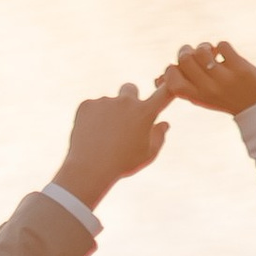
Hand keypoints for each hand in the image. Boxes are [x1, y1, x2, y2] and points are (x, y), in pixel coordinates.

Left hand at [53, 82, 173, 210]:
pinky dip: (92, 119)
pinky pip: (92, 108)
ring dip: (108, 114)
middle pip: (130, 88)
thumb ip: (159, 137)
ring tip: (103, 138)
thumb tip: (164, 124)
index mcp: (144, 112)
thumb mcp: (147, 155)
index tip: (167, 86)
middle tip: (124, 118)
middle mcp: (126, 101)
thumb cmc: (122, 164)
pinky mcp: (87, 104)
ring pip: (108, 104)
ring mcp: (105, 101)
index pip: (163, 94)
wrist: (90, 168)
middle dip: (130, 98)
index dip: (168, 89)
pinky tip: (91, 135)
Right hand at [155, 38, 255, 115]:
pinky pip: (222, 45)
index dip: (172, 68)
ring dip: (205, 46)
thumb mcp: (202, 98)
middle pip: (185, 59)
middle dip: (188, 50)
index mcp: (196, 97)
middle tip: (196, 53)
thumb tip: (157, 78)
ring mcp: (225, 79)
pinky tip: (226, 54)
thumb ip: (183, 86)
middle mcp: (208, 89)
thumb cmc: (227, 100)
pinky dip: (222, 46)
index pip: (171, 78)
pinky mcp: (240, 68)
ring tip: (211, 52)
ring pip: (202, 50)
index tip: (181, 68)